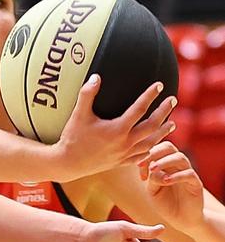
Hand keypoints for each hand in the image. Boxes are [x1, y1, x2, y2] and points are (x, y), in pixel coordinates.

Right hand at [56, 75, 175, 180]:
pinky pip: (142, 156)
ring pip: (151, 142)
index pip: (140, 109)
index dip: (150, 95)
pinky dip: (152, 149)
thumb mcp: (79, 114)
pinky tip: (154, 143)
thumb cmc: (73, 137)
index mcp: (117, 129)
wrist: (69, 163)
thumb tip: (96, 77)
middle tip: (173, 100)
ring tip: (172, 122)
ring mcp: (125, 154)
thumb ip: (87, 94)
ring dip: (163, 131)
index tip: (159, 85)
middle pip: (152, 125)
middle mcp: (125, 142)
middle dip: (164, 112)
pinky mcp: (121, 162)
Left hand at [138, 141, 204, 228]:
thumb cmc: (165, 202)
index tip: (138, 166)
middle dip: (154, 152)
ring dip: (164, 162)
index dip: (146, 154)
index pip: (156, 148)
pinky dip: (176, 175)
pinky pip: (189, 173)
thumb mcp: (152, 190)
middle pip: (168, 147)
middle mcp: (176, 165)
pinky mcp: (196, 184)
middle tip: (143, 164)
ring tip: (153, 170)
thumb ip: (151, 178)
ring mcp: (187, 173)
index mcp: (164, 164)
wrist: (181, 220)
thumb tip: (151, 168)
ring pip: (180, 157)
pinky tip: (166, 181)